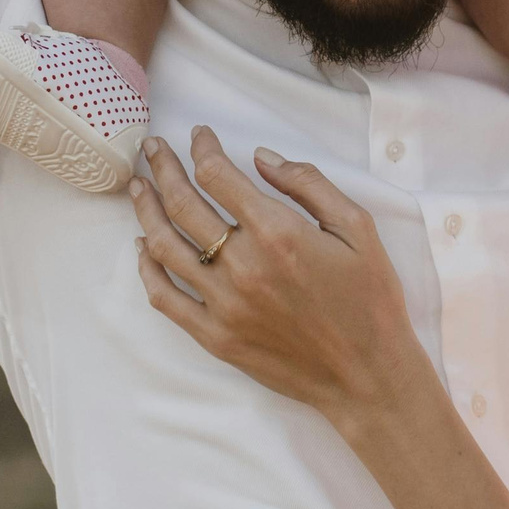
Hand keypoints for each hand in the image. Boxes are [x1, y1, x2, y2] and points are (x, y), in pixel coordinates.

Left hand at [130, 128, 429, 433]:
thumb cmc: (370, 298)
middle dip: (163, 168)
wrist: (368, 375)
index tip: (198, 134)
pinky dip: (146, 268)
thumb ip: (308, 184)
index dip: (202, 148)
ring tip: (138, 187)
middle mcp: (243, 265)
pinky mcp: (216, 337)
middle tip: (152, 148)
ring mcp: (224, 304)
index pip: (218, 175)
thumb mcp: (357, 227)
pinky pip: (166, 298)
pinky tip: (142, 247)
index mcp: (278, 232)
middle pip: (183, 204)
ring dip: (146, 210)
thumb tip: (261, 157)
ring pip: (164, 246)